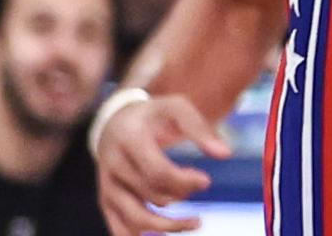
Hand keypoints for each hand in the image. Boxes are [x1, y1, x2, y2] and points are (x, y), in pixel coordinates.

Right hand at [97, 91, 237, 235]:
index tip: (206, 180)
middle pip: (152, 195)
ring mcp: (107, 186)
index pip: (157, 172)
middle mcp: (113, 165)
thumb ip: (200, 128)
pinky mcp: (106, 201)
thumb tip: (225, 154)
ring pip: (136, 219)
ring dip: (168, 226)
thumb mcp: (176, 108)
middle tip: (198, 183)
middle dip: (181, 193)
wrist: (116, 121)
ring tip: (196, 222)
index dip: (184, 181)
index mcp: (129, 139)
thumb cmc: (154, 115)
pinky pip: (119, 229)